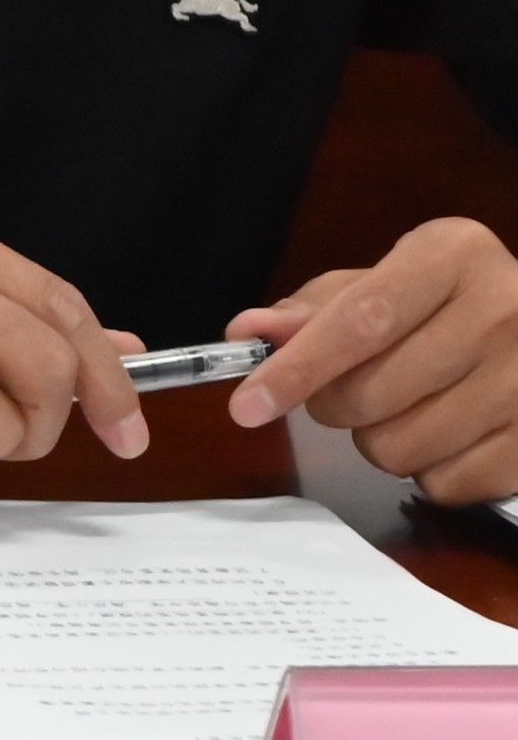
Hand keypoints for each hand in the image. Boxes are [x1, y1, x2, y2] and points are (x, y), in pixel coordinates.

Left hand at [229, 217, 517, 504]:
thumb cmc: (451, 303)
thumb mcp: (386, 284)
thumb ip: (315, 309)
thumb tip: (248, 333)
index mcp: (453, 255)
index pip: (360, 321)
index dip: (297, 368)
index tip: (246, 406)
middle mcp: (503, 311)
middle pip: (370, 393)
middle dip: (333, 405)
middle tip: (349, 390)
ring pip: (400, 447)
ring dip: (380, 441)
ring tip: (409, 407)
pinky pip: (444, 484)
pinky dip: (428, 472)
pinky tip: (450, 434)